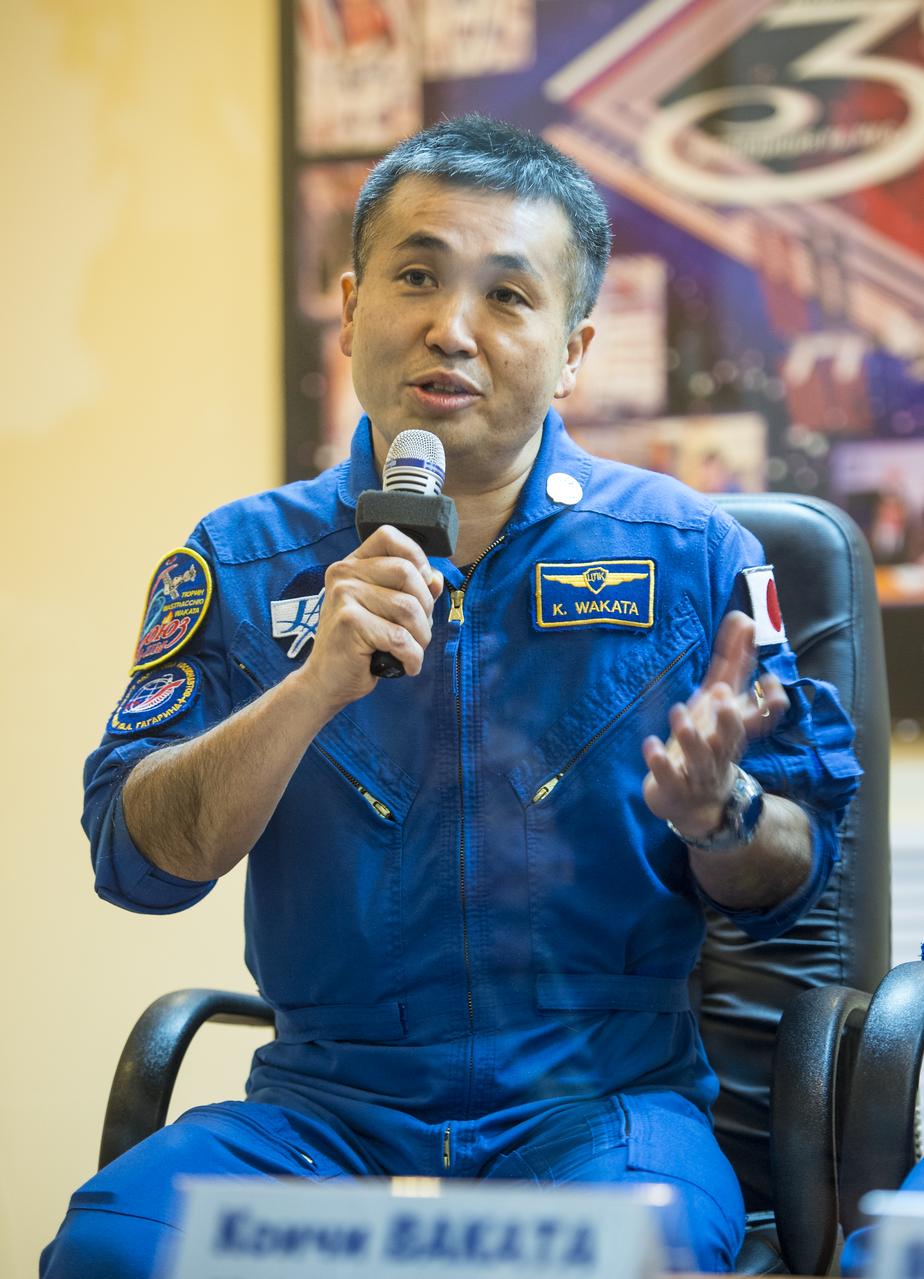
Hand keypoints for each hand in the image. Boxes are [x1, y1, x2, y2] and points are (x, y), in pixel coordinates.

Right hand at [295, 525, 442, 713]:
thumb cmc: (359, 645)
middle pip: (407, 573)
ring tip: (411, 650)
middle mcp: (344, 574)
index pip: (389, 537)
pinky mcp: (349, 622)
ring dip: (422, 636)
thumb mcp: (385, 611)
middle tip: (418, 631)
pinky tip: (407, 666)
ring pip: (408, 608)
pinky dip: (412, 657)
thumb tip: (436, 578)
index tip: (421, 588)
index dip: (416, 558)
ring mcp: (344, 595)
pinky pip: (400, 637)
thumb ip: (410, 590)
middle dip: (425, 607)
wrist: (326, 680)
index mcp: (352, 564)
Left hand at [641, 611, 788, 838]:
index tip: (768, 683)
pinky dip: (659, 761)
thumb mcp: (719, 702)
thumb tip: (746, 618)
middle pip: (733, 737)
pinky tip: (650, 745)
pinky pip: (668, 776)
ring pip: (700, 756)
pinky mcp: (674, 786)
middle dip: (729, 719)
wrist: (694, 802)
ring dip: (690, 735)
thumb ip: (733, 663)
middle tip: (722, 698)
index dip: (769, 703)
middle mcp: (722, 748)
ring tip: (679, 712)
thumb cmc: (708, 742)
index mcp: (734, 727)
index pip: (762, 717)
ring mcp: (699, 770)